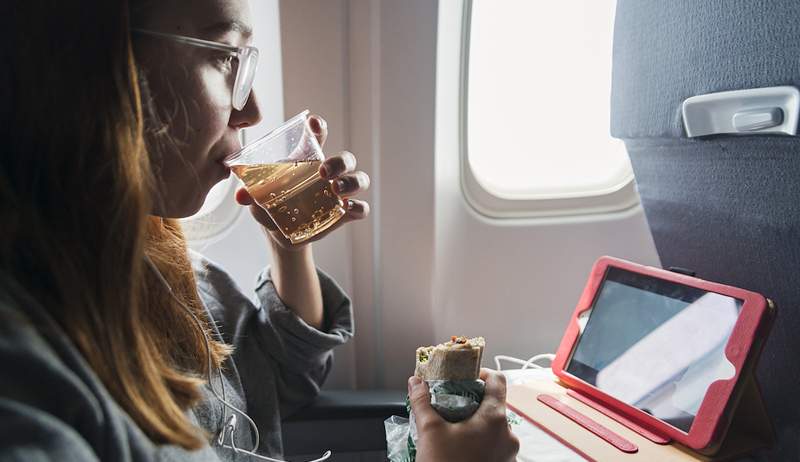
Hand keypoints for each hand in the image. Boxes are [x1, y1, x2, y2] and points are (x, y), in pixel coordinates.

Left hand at [235, 114, 370, 250]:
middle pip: (345, 159)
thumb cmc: (270, 207)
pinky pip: (361, 208)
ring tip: (336, 190)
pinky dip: (359, 207)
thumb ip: (250, 194)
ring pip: (359, 179)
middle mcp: (330, 172)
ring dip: (351, 182)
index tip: (313, 124)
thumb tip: (240, 196)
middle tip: (323, 170)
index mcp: (308, 159)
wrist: (280, 235)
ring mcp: (340, 192)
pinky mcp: (346, 213)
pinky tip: (349, 209)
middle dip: (339, 161)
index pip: (318, 137)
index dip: (318, 127)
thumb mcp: (257, 199)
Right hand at [409, 369, 519, 461]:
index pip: (498, 380)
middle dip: (473, 402)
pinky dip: (481, 443)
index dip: (481, 373)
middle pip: (495, 406)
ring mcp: (509, 455)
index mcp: (495, 419)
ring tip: (453, 430)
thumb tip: (416, 382)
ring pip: (495, 429)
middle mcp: (509, 435)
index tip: (465, 377)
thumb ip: (422, 401)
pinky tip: (461, 449)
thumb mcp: (429, 431)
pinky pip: (495, 447)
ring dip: (477, 425)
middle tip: (452, 405)